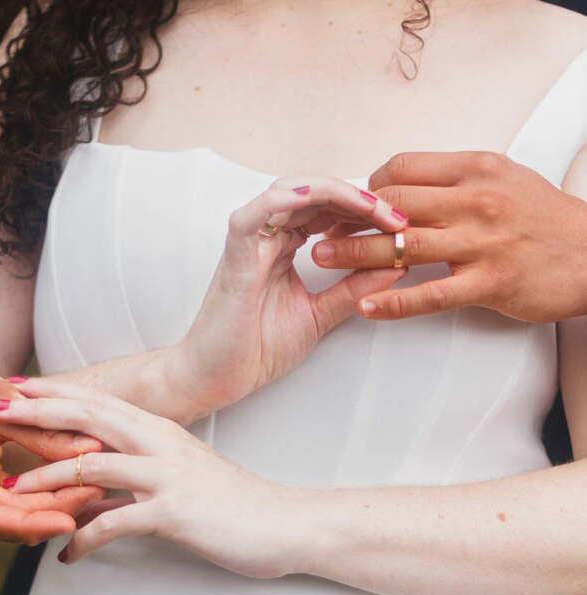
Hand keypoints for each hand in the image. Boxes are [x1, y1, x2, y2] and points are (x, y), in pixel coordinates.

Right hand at [0, 353, 102, 543]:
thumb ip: (42, 432)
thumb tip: (92, 449)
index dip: (31, 521)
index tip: (70, 520)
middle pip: (2, 518)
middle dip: (51, 508)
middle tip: (97, 491)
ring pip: (8, 515)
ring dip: (49, 503)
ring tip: (93, 486)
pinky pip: (6, 504)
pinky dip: (38, 495)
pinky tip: (72, 486)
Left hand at [0, 379, 305, 574]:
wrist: (279, 521)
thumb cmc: (229, 499)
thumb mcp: (179, 474)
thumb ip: (136, 474)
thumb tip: (91, 489)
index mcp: (162, 430)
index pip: (102, 401)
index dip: (59, 391)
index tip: (21, 387)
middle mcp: (161, 443)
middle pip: (90, 417)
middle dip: (41, 412)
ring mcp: (167, 475)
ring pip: (93, 465)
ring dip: (48, 479)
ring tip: (13, 491)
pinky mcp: (173, 511)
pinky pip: (114, 523)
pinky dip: (84, 539)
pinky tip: (66, 554)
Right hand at [171, 176, 406, 417]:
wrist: (214, 378)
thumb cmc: (255, 348)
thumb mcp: (318, 315)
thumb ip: (352, 289)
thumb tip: (396, 267)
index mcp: (283, 247)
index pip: (327, 211)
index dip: (365, 211)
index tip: (402, 225)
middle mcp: (266, 238)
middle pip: (313, 195)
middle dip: (358, 199)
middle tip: (397, 215)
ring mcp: (248, 245)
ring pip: (287, 193)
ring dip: (332, 194)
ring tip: (371, 206)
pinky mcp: (233, 259)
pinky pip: (253, 217)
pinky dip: (281, 201)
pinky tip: (314, 198)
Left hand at [311, 151, 586, 321]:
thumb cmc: (541, 217)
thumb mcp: (500, 179)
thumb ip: (451, 180)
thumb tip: (398, 186)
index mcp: (476, 169)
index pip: (403, 168)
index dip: (368, 187)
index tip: (350, 205)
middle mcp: (476, 200)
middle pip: (394, 204)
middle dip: (350, 218)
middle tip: (321, 230)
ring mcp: (483, 243)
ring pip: (405, 246)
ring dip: (356, 253)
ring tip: (323, 258)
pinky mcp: (490, 282)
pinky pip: (431, 294)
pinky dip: (394, 301)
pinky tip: (366, 305)